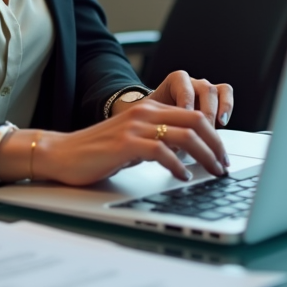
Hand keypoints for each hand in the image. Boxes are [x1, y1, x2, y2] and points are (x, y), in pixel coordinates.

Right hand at [0, 102, 229, 185]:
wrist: (62, 153)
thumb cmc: (97, 152)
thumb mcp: (133, 141)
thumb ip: (157, 142)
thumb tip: (186, 155)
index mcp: (149, 109)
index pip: (193, 114)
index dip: (213, 135)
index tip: (222, 155)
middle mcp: (145, 113)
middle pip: (195, 121)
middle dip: (216, 144)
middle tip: (224, 165)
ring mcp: (135, 127)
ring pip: (184, 135)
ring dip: (205, 155)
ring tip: (213, 171)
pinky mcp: (125, 144)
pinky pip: (161, 152)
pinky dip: (178, 165)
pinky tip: (183, 177)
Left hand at [146, 70, 233, 128]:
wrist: (163, 121)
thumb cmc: (160, 121)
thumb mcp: (158, 121)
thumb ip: (165, 127)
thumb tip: (172, 142)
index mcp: (175, 81)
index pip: (182, 83)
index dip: (185, 102)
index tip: (184, 121)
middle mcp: (192, 82)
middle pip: (203, 90)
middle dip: (203, 114)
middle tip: (198, 135)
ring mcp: (205, 87)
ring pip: (214, 92)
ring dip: (213, 113)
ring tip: (209, 131)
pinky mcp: (218, 94)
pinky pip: (226, 92)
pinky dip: (226, 106)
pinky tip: (222, 123)